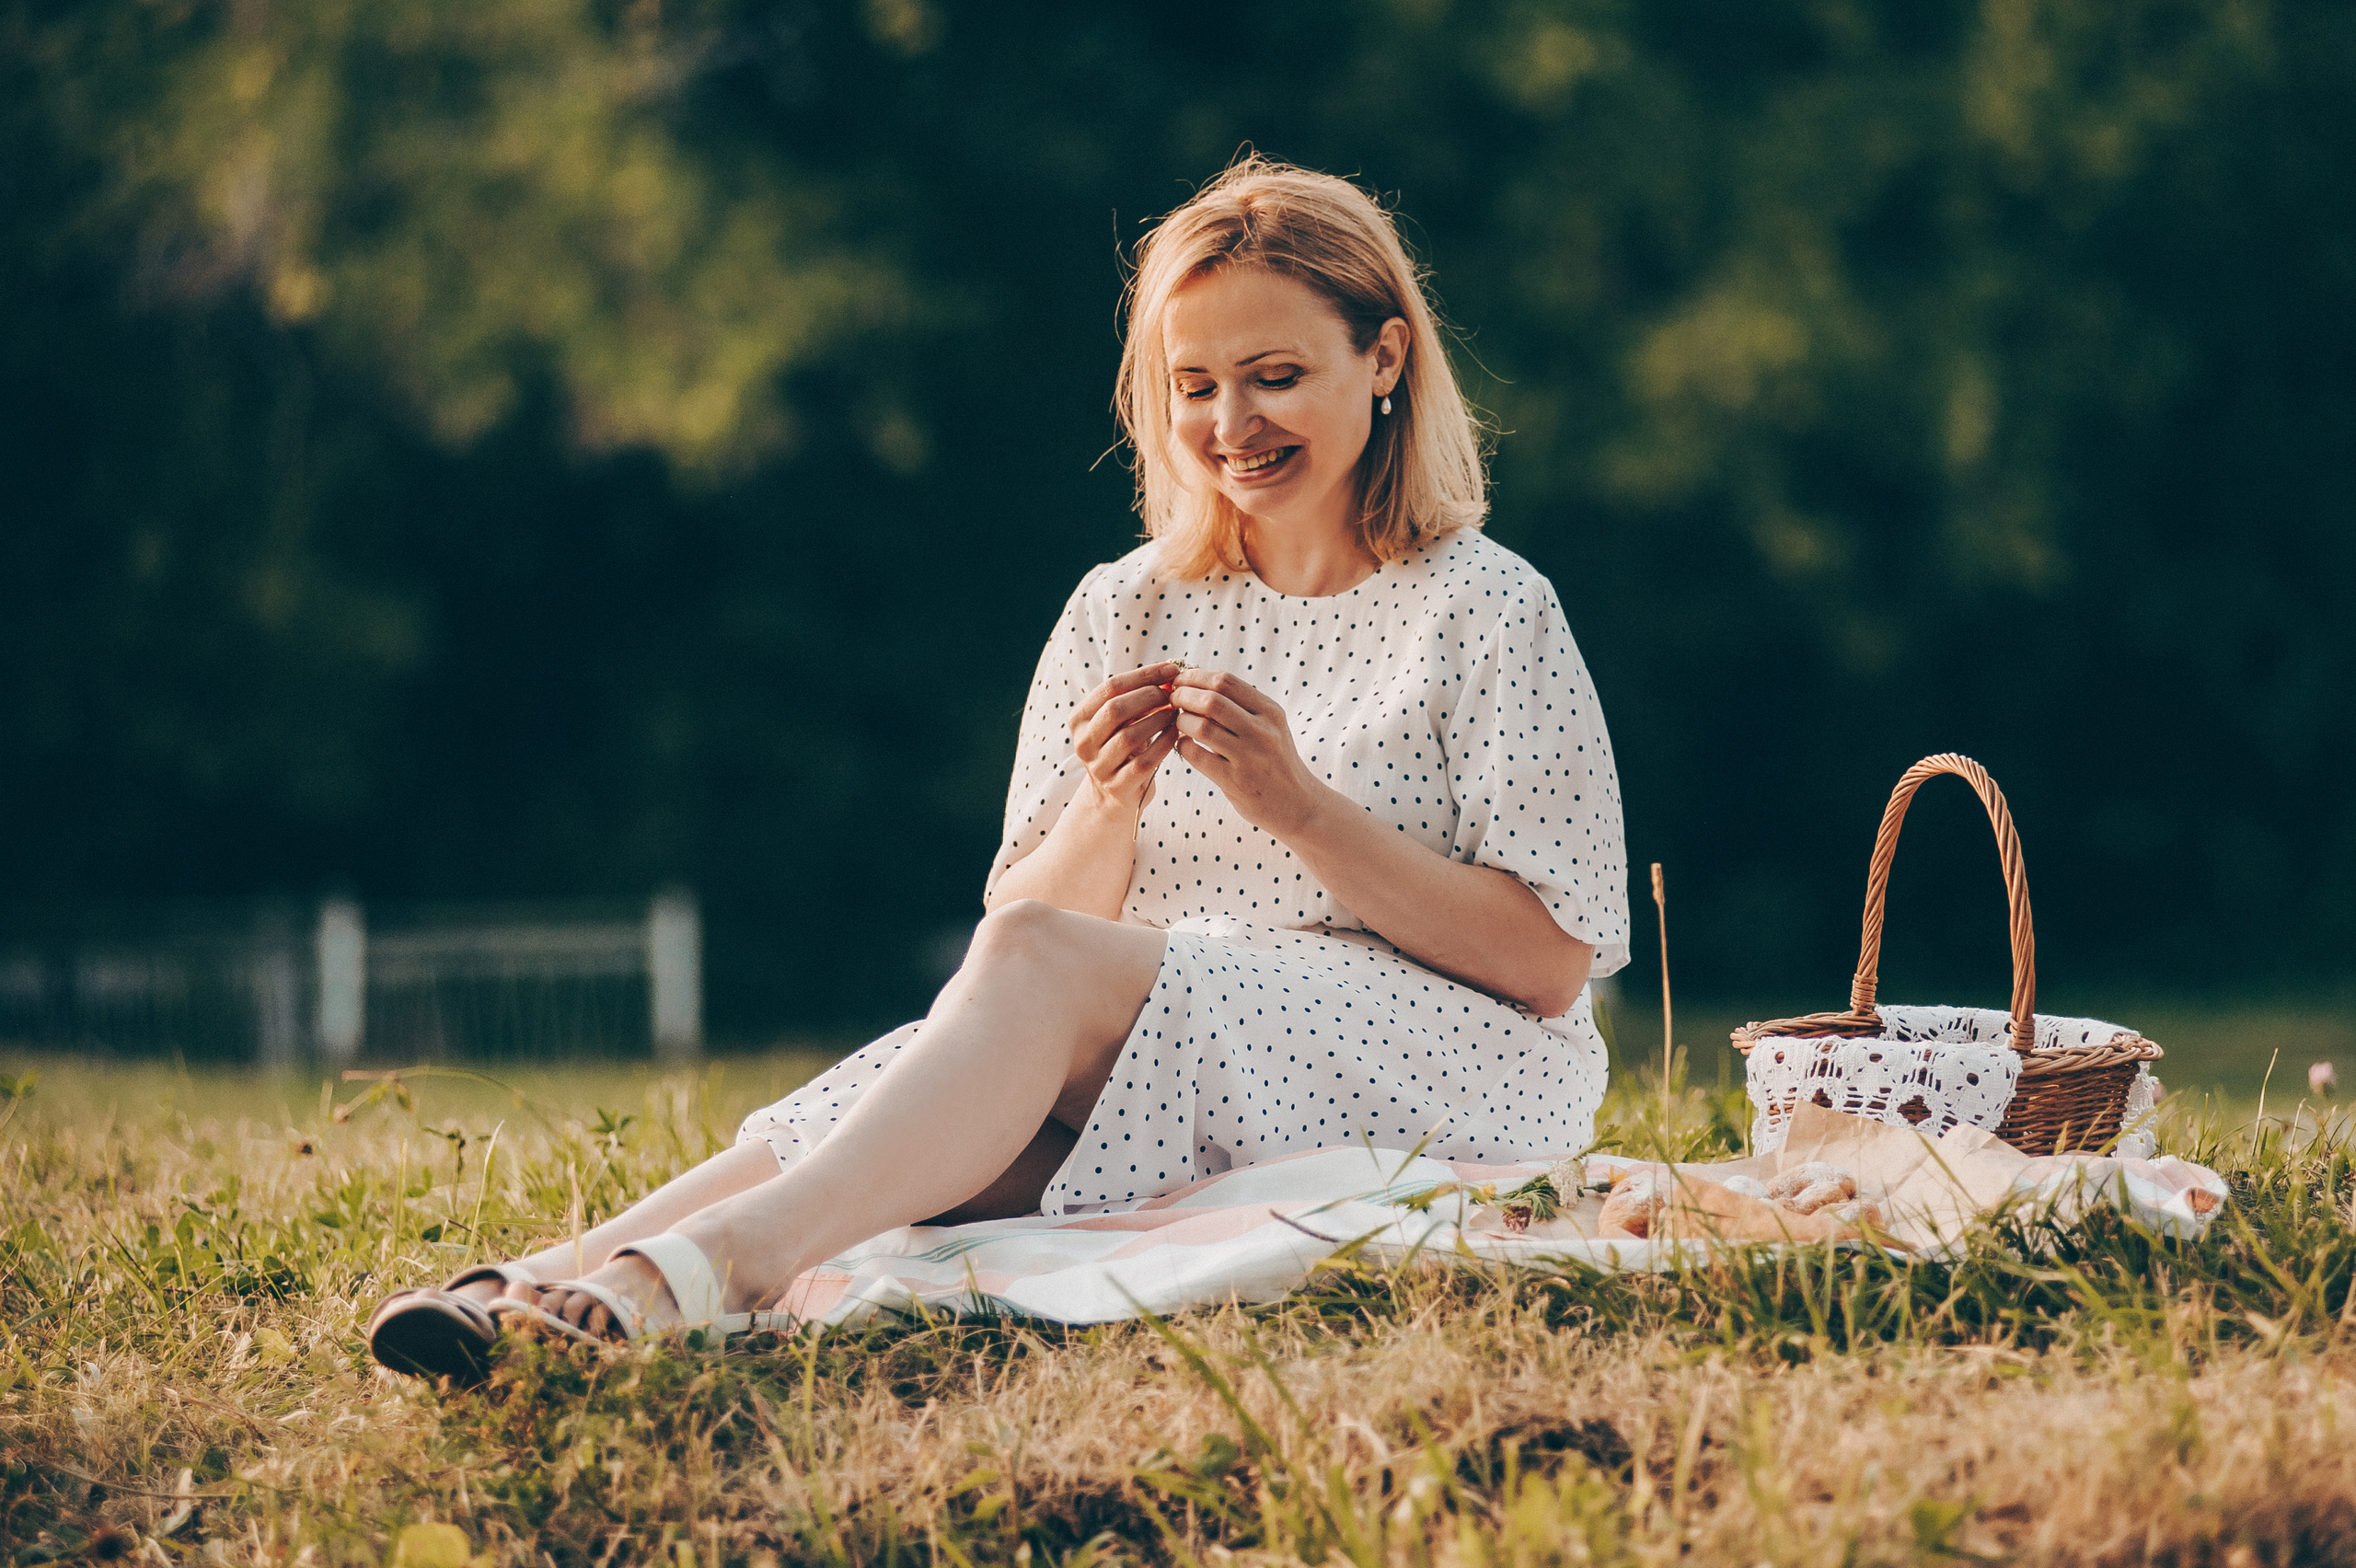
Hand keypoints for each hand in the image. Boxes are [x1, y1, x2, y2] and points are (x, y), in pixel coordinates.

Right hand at [1070, 662, 1182, 816]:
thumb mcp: (1120, 721)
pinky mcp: (1118, 787)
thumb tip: (1169, 672)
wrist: (1113, 794)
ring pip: (1129, 736)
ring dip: (1158, 720)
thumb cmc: (1122, 748)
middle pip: (1115, 709)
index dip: (1143, 676)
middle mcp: (1083, 743)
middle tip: (1172, 694)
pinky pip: (1145, 762)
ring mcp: (1099, 767)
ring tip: (1175, 713)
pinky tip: (1176, 734)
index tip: (1171, 669)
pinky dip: (1164, 744)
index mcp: (1079, 719)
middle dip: (1149, 697)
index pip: (1109, 688)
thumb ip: (1136, 697)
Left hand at [1169, 668, 1332, 837]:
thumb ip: (1242, 706)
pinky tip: (1184, 744)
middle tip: (1172, 699)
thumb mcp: (1270, 726)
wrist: (1297, 804)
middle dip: (1183, 695)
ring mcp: (1249, 757)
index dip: (1196, 677)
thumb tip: (1197, 680)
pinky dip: (1183, 746)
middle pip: (1211, 700)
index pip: (1226, 681)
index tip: (1180, 680)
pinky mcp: (1235, 781)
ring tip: (1178, 722)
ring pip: (1202, 727)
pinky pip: (1197, 756)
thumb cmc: (1275, 760)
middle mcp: (1263, 731)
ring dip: (1181, 721)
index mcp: (1270, 711)